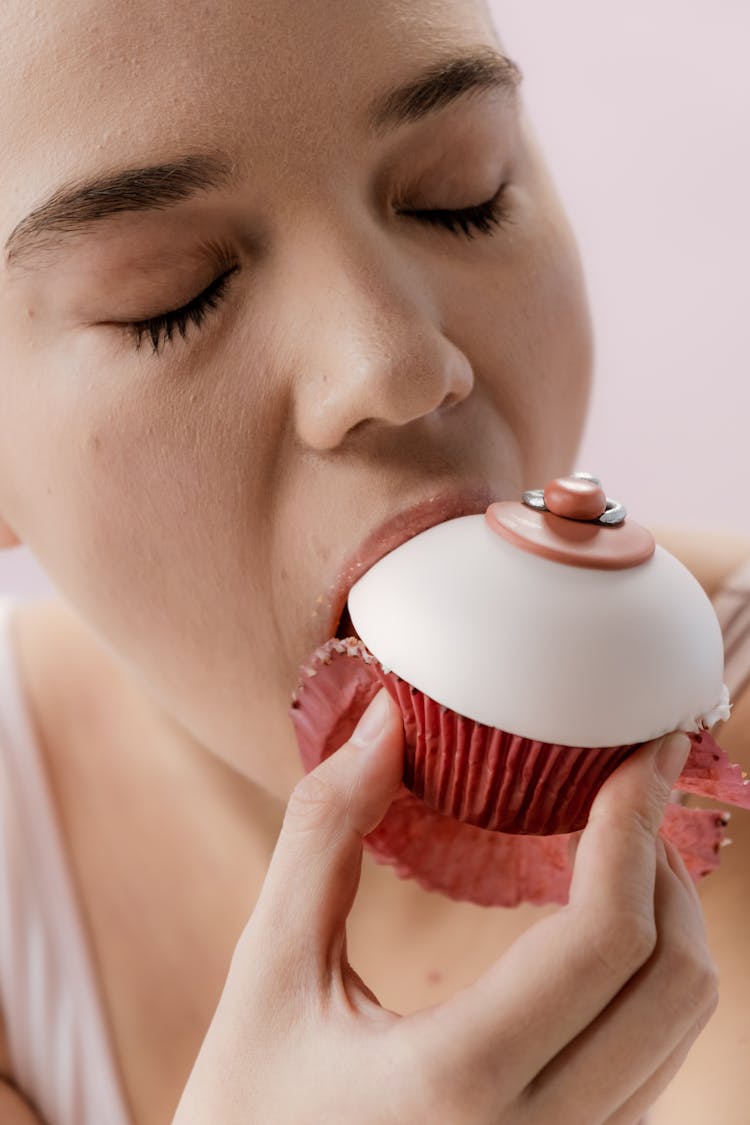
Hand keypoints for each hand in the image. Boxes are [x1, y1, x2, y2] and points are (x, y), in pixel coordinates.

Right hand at [172, 690, 716, 1124]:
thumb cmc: (247, 1104)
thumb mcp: (268, 965)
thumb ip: (325, 832)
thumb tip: (385, 720)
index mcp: (455, 1081)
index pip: (605, 938)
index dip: (635, 827)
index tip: (644, 753)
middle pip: (675, 986)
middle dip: (664, 867)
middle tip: (628, 789)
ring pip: (681, 1031)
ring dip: (668, 921)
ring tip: (614, 845)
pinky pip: (655, 1066)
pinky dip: (649, 980)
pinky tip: (596, 929)